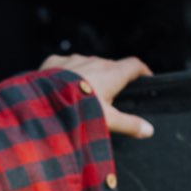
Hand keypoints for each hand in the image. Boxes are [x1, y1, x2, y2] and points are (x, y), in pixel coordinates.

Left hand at [40, 53, 154, 137]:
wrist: (42, 104)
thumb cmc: (80, 111)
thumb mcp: (108, 121)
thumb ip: (130, 125)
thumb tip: (148, 130)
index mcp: (112, 73)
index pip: (135, 65)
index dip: (142, 72)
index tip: (146, 79)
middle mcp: (94, 61)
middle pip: (110, 66)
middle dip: (113, 78)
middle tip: (111, 96)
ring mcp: (73, 60)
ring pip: (86, 64)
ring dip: (89, 75)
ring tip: (84, 93)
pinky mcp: (53, 62)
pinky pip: (64, 65)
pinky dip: (66, 73)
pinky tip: (62, 87)